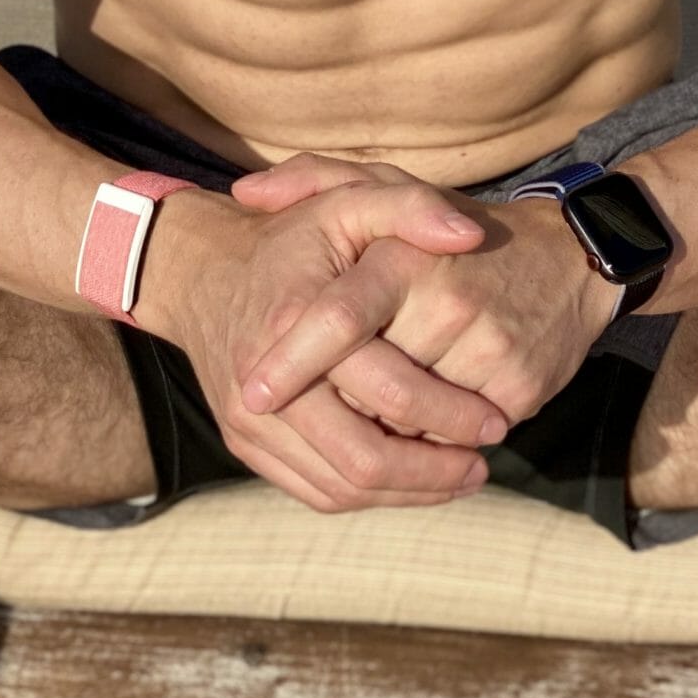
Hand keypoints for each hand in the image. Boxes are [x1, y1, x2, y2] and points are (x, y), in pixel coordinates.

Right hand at [137, 180, 512, 513]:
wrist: (200, 274)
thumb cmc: (290, 240)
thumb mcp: (347, 200)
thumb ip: (411, 208)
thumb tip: (470, 235)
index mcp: (297, 320)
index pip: (384, 387)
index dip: (447, 410)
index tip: (496, 419)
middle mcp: (263, 382)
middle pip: (363, 456)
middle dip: (434, 469)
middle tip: (485, 462)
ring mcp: (249, 422)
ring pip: (343, 486)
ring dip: (410, 491)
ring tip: (462, 477)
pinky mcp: (246, 446)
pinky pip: (318, 492)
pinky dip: (373, 496)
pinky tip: (415, 482)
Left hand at [230, 154, 619, 427]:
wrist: (567, 261)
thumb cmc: (454, 234)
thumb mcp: (387, 190)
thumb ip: (313, 178)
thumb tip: (247, 189)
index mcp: (402, 257)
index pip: (337, 319)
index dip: (291, 364)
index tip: (252, 397)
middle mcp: (447, 302)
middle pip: (366, 386)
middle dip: (338, 406)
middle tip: (323, 404)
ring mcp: (489, 348)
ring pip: (407, 421)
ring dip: (385, 426)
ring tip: (381, 405)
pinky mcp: (521, 387)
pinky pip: (453, 439)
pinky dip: (431, 439)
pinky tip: (434, 413)